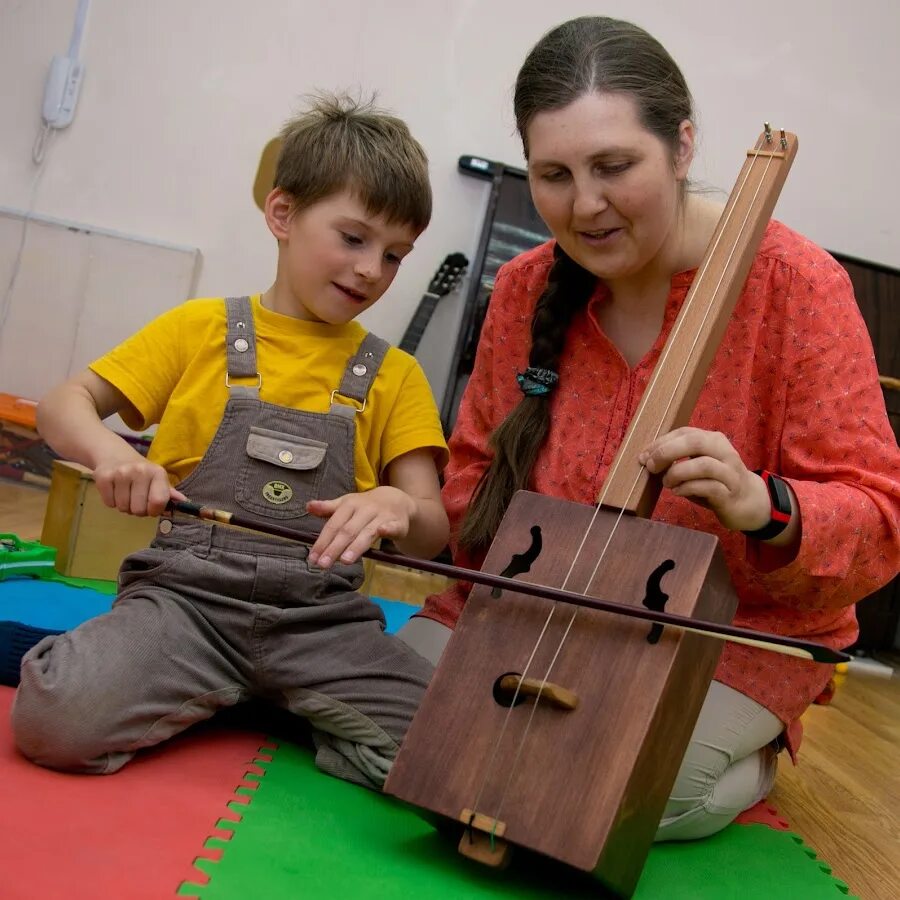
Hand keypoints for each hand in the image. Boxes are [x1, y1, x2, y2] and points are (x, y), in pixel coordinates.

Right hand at [92, 453, 185, 516]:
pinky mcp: (103, 477)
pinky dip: (112, 501)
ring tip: (126, 493)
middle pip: (139, 509)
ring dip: (124, 506)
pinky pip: (109, 504)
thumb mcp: (158, 479)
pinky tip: (115, 490)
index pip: (158, 502)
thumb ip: (169, 493)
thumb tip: (184, 503)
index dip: (154, 511)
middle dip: (138, 509)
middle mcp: (140, 471)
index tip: (151, 507)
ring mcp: (120, 473)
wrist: (115, 455)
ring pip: (123, 508)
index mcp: (157, 472)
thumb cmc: (141, 473)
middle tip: (136, 498)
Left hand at [306, 486, 416, 567]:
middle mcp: (364, 510)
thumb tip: (308, 506)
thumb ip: (327, 509)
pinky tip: (382, 532)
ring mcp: (381, 516)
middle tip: (323, 564)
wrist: (395, 498)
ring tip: (345, 561)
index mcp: (349, 505)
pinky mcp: (397, 523)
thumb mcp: (346, 504)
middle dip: (335, 548)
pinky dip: (388, 528)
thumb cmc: (365, 506)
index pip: (333, 525)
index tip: (313, 558)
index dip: (322, 541)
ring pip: (367, 532)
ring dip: (356, 546)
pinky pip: (392, 526)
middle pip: (348, 531)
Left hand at [638, 427, 769, 531]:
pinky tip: (678, 492)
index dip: (661, 443)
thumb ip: (677, 459)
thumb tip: (647, 459)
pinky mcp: (730, 493)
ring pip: (703, 465)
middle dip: (667, 452)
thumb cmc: (714, 481)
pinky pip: (708, 487)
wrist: (747, 502)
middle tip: (650, 466)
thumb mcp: (696, 465)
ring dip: (678, 473)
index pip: (684, 433)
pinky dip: (688, 488)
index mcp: (713, 440)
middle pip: (695, 443)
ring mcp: (729, 473)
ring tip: (666, 483)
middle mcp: (724, 452)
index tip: (643, 456)